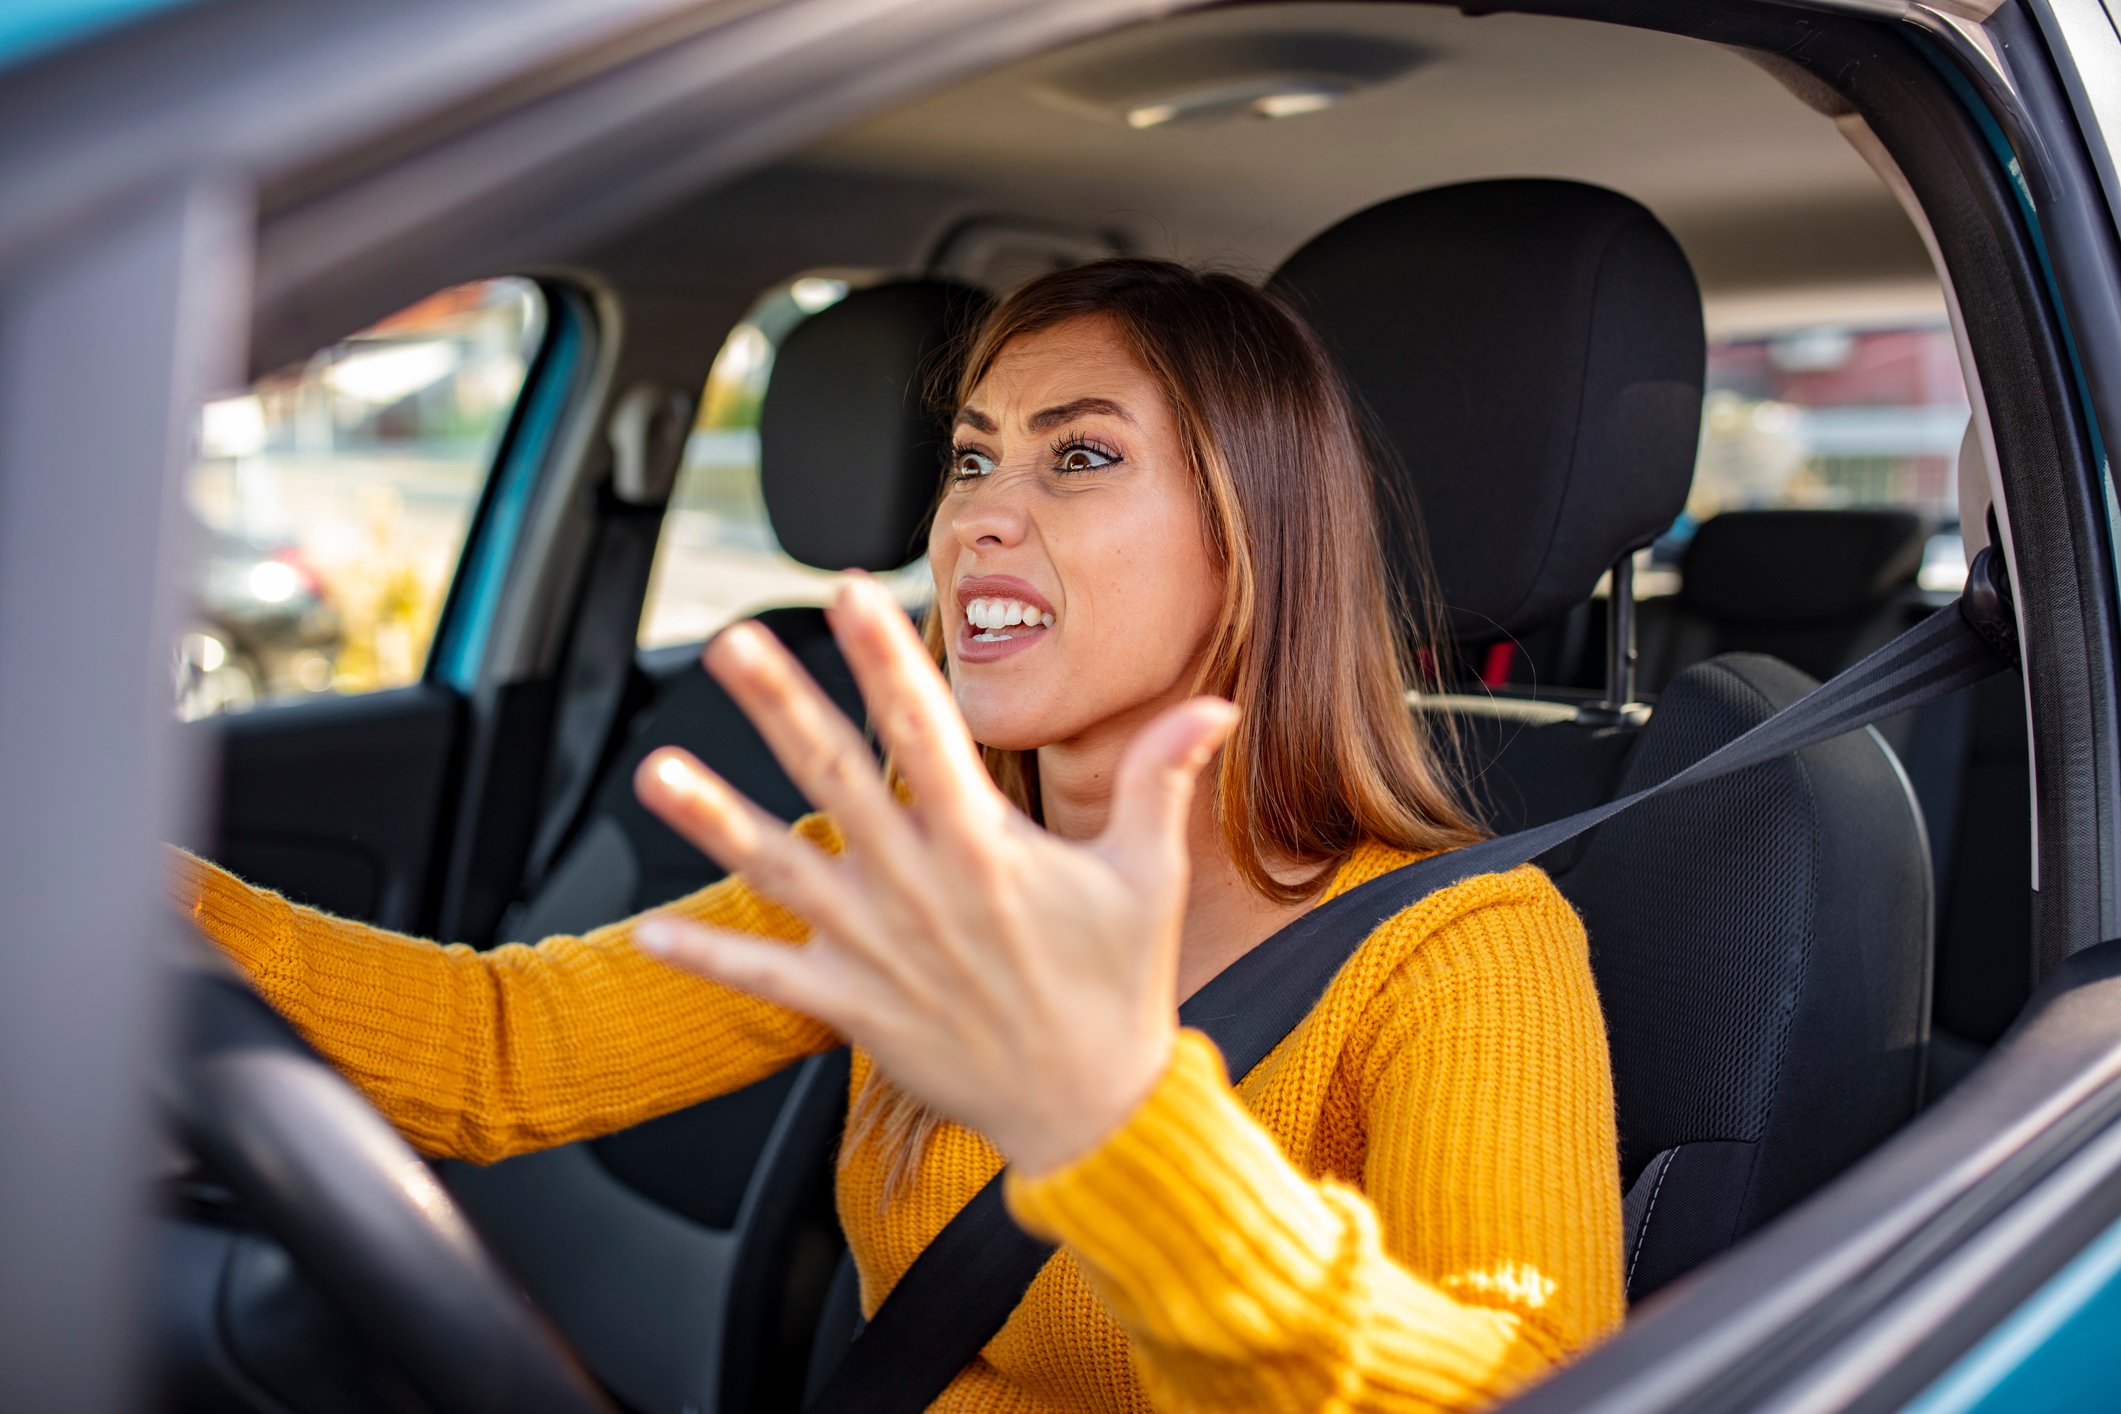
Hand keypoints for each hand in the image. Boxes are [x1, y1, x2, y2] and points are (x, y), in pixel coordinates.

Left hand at [631, 575, 1236, 1174]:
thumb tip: (1211, 705)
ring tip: (657, 772)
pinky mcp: (854, 1008)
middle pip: (838, 780)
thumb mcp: (1148, 877)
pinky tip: (647, 928)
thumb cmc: (1119, 987)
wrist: (1090, 1112)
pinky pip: (767, 980)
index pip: (928, 730)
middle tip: (731, 644)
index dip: (886, 656)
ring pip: (783, 871)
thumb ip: (1160, 780)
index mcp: (987, 848)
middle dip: (782, 707)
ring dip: (716, 820)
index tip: (852, 592)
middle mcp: (921, 890)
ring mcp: (879, 950)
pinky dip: (710, 956)